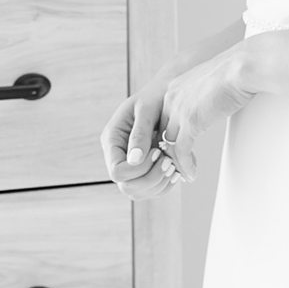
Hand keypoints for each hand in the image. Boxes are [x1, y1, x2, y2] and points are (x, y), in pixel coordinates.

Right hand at [103, 81, 173, 196]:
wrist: (167, 95)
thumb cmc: (155, 96)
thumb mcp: (146, 109)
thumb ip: (140, 133)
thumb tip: (134, 160)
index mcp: (112, 141)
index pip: (117, 172)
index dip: (138, 169)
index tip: (158, 152)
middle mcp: (118, 157)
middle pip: (127, 187)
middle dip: (151, 178)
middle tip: (169, 162)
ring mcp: (130, 167)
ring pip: (140, 193)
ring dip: (160, 183)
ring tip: (174, 164)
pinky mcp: (144, 170)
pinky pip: (153, 190)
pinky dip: (167, 184)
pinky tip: (176, 168)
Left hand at [151, 45, 252, 181]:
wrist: (242, 67)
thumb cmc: (235, 73)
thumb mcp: (210, 85)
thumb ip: (203, 97)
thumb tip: (212, 104)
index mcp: (174, 88)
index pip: (163, 119)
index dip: (168, 137)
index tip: (175, 151)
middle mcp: (171, 98)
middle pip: (162, 133)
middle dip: (168, 153)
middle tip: (176, 168)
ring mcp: (179, 110)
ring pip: (169, 145)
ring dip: (176, 164)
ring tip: (184, 175)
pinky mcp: (191, 121)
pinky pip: (182, 151)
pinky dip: (185, 165)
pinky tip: (191, 173)